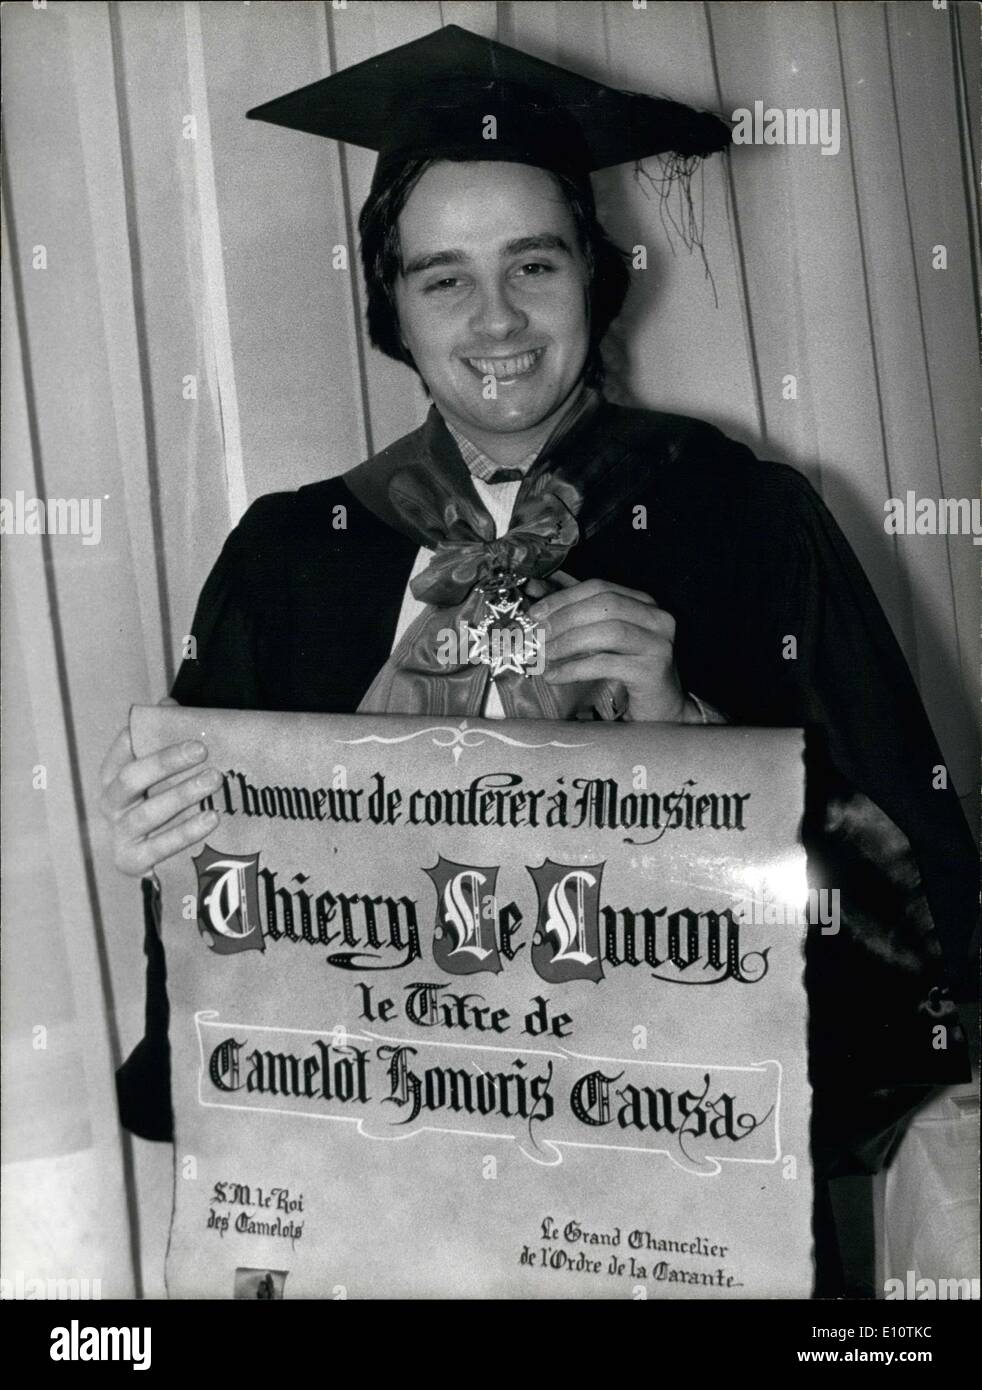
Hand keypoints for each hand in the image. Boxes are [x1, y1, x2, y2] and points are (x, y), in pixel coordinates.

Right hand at [98, 701, 220, 876]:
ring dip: (182, 794)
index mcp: (114, 778)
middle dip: (166, 761)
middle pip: (131, 778)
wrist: (162, 860)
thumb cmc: (164, 803)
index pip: (121, 752)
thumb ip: (164, 738)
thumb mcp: (163, 772)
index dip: (137, 735)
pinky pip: (160, 847)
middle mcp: (111, 804)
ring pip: (148, 813)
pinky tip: (212, 818)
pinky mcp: (133, 862)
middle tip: (202, 750)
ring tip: (214, 780)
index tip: (167, 717)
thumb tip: (168, 704)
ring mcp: (120, 835)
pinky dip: (187, 832)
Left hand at [529, 577, 694, 722]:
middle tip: (539, 633)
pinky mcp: (653, 671)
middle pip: (605, 605)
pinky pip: (606, 664)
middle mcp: (658, 618)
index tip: (535, 611)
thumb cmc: (628, 671)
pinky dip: (575, 668)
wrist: (661, 709)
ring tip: (546, 654)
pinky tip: (555, 676)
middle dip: (565, 617)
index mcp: (645, 603)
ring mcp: (658, 644)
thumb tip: (535, 595)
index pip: (600, 587)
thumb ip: (577, 616)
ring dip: (570, 641)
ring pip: (608, 632)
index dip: (564, 597)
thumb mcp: (603, 639)